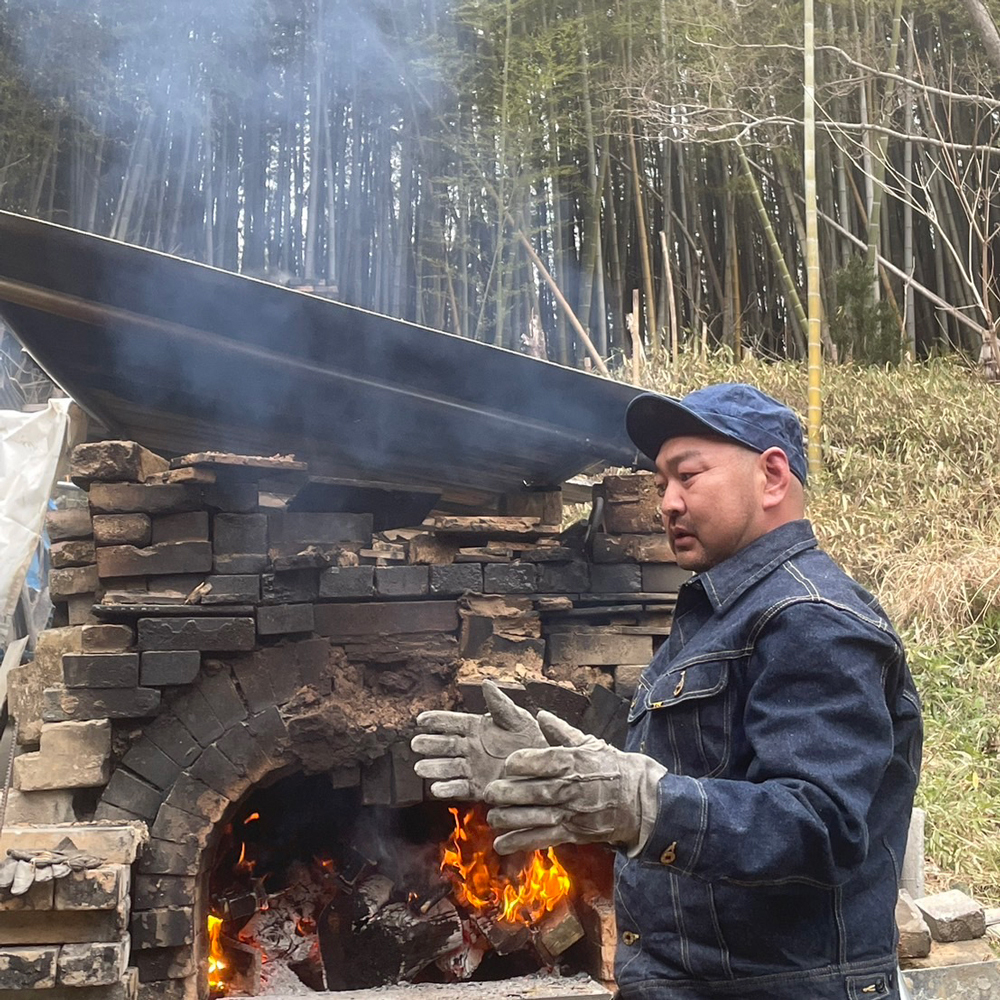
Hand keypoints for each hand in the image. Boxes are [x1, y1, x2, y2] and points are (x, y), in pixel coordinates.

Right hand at [411, 680, 546, 799]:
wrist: (546, 768)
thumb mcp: (517, 719)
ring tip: (420, 768)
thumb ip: (500, 704)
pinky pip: (460, 787)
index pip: (452, 722)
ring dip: (434, 768)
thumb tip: (485, 682)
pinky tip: (436, 789)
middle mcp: (471, 747)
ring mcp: (473, 768)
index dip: (437, 720)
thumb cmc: (532, 739)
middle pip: (446, 745)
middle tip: (416, 744)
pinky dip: (448, 788)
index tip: (420, 719)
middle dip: (430, 744)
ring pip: (449, 767)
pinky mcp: (479, 787)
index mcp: (478, 727)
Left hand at [484, 711, 666, 854]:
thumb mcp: (590, 744)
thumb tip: (541, 715)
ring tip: (492, 817)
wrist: (641, 801)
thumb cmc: (613, 768)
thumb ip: (562, 732)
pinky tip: (502, 843)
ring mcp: (573, 812)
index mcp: (576, 762)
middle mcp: (573, 788)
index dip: (522, 762)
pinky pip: (545, 838)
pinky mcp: (574, 832)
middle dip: (509, 792)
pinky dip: (522, 842)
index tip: (507, 764)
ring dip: (511, 819)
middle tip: (489, 792)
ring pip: (537, 817)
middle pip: (536, 791)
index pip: (545, 760)